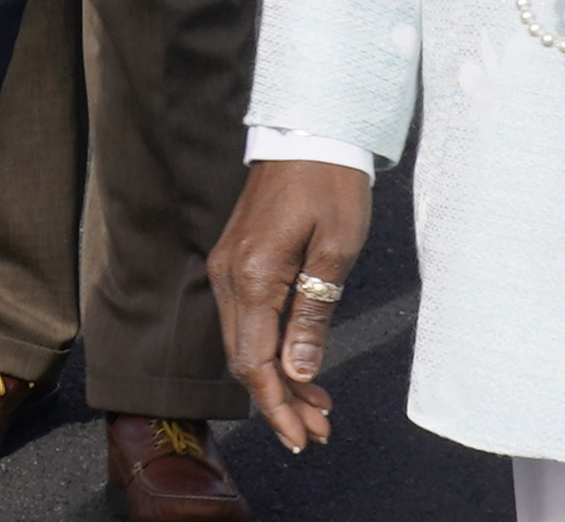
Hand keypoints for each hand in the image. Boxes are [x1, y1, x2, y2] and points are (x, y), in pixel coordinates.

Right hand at [211, 159, 371, 451]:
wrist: (309, 128)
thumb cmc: (332, 183)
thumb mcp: (336, 249)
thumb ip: (314, 313)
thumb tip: (298, 371)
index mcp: (254, 276)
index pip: (256, 362)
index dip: (279, 405)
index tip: (303, 436)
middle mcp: (229, 276)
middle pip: (246, 360)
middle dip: (280, 400)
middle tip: (319, 428)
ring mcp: (227, 266)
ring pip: (244, 342)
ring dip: (277, 377)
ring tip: (318, 404)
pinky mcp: (236, 258)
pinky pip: (246, 317)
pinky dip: (271, 346)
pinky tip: (299, 361)